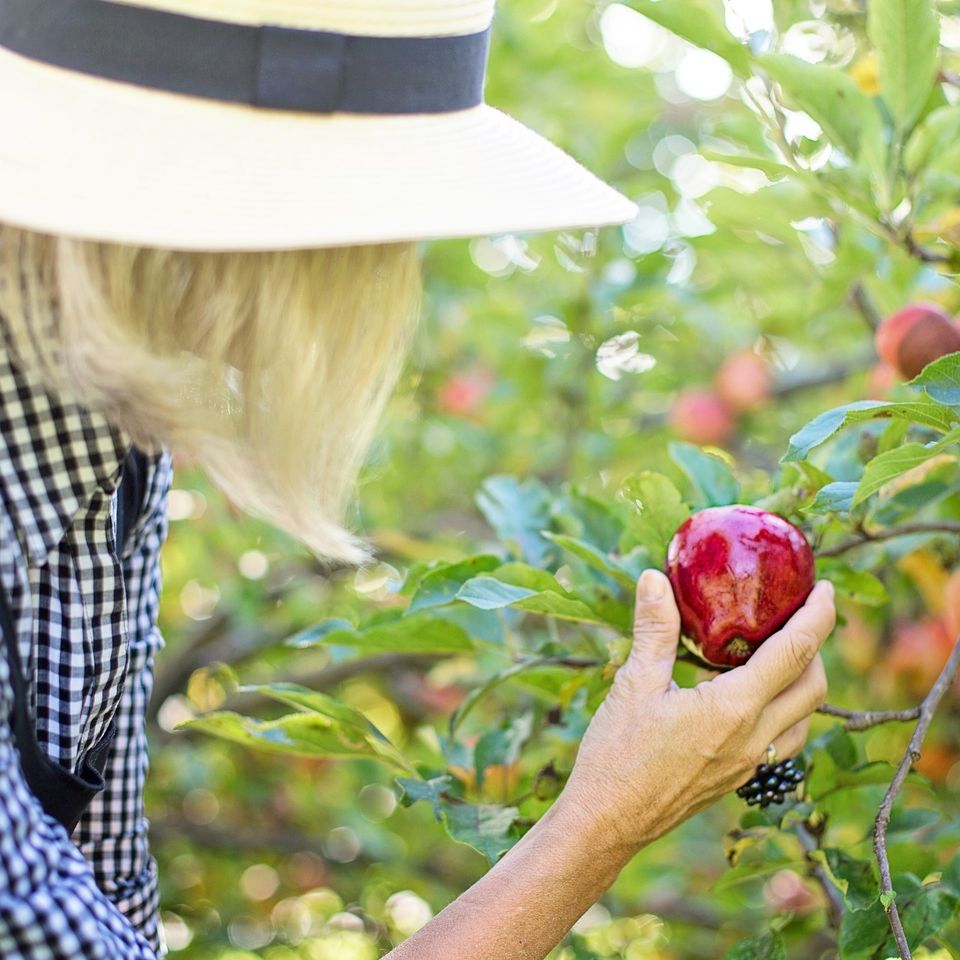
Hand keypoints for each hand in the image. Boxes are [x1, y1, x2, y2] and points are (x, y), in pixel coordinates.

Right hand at [559, 569, 834, 855]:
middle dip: (816, 646)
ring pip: (805, 718)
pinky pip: (785, 739)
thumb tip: (655, 578)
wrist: (608, 820)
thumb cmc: (618, 753)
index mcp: (733, 709)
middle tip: (799, 615)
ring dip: (806, 681)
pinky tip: (754, 695)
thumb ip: (654, 629)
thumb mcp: (634, 683)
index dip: (817, 617)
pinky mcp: (738, 776)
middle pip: (814, 687)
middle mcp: (754, 738)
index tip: (823, 589)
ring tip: (781, 651)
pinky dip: (787, 709)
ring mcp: (750, 762)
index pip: (795, 653)